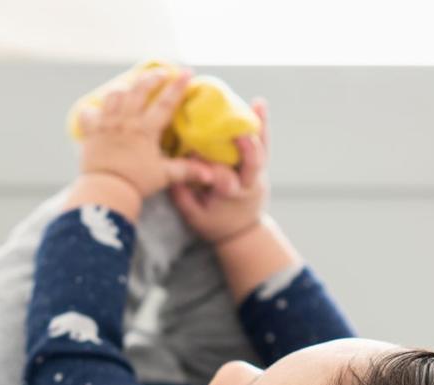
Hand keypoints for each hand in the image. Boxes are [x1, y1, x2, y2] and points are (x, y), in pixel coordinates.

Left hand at [76, 69, 215, 198]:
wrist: (106, 190)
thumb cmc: (137, 183)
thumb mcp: (165, 176)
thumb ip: (186, 171)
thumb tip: (211, 174)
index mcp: (146, 130)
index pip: (166, 102)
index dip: (178, 85)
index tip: (187, 72)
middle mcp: (126, 122)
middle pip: (139, 89)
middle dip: (152, 77)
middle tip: (163, 72)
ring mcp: (107, 124)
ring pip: (114, 94)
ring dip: (124, 88)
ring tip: (131, 88)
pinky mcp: (91, 132)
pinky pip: (88, 113)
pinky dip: (92, 110)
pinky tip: (98, 111)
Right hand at [169, 99, 270, 244]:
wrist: (242, 232)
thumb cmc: (214, 224)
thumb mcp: (193, 216)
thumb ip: (182, 195)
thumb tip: (170, 171)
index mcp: (231, 195)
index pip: (222, 178)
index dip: (208, 165)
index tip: (190, 152)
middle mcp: (248, 183)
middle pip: (252, 164)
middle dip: (247, 146)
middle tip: (238, 130)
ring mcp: (257, 174)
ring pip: (262, 149)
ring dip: (259, 126)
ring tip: (257, 104)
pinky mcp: (260, 166)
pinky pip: (263, 143)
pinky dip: (261, 124)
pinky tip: (259, 104)